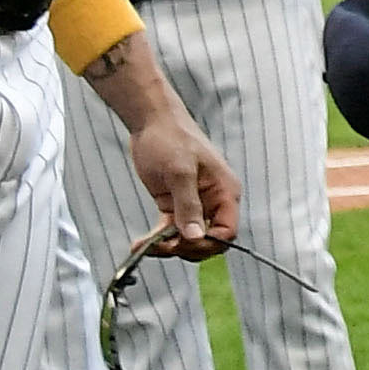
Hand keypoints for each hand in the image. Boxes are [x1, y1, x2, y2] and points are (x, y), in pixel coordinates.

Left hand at [123, 109, 239, 257]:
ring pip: (187, 238)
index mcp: (224, 192)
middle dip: (186, 247)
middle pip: (208, 240)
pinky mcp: (174, 204)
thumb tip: (195, 236)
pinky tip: (141, 243)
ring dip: (168, 246)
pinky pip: (170, 230)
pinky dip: (157, 239)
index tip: (184, 243)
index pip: (226, 231)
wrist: (151, 121)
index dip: (208, 243)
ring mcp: (193, 204)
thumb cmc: (171, 137)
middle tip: (162, 246)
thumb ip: (188, 205)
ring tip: (145, 246)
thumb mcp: (180, 171)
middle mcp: (213, 201)